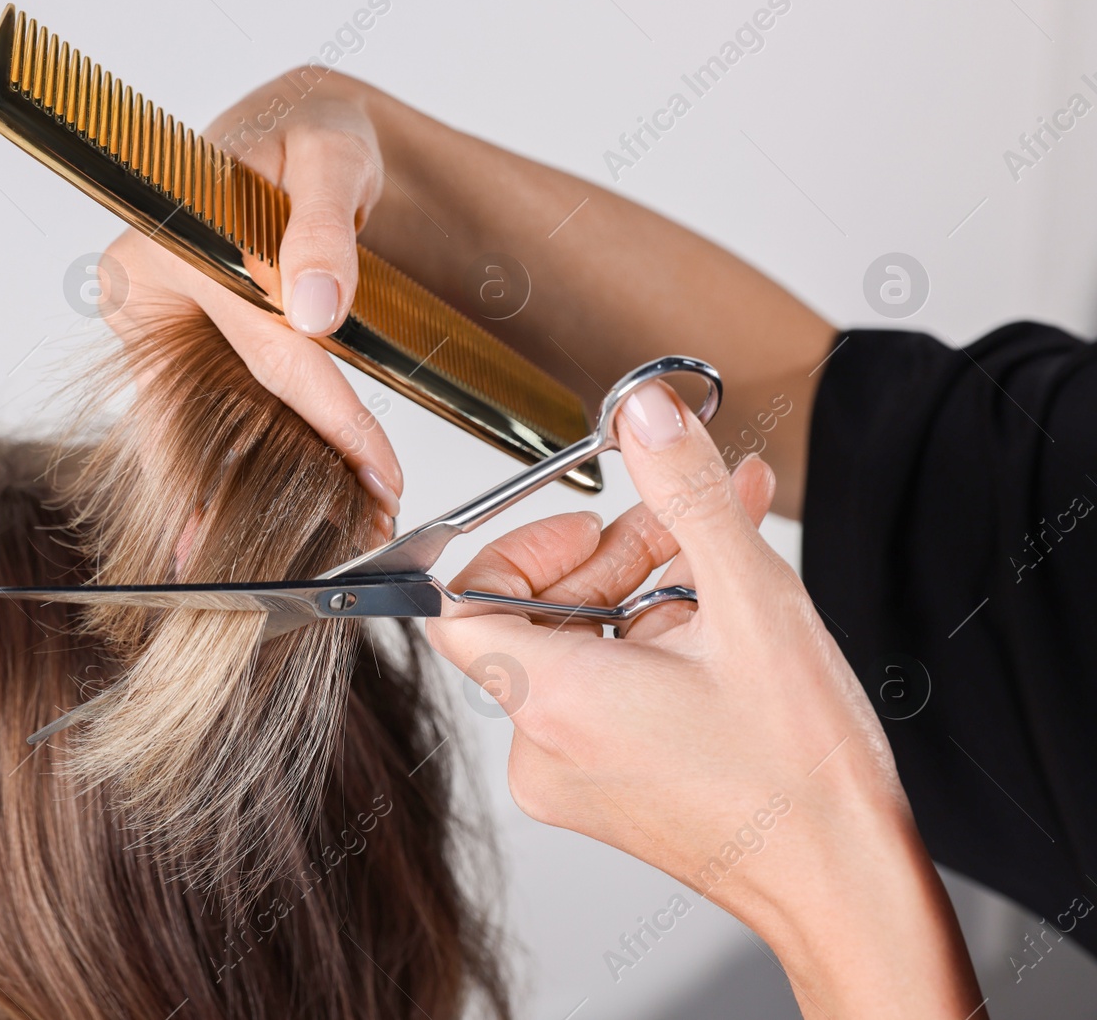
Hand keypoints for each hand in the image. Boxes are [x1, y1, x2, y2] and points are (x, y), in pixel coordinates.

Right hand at [96, 72, 401, 524]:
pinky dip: (249, 463)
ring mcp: (155, 333)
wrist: (296, 135)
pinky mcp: (174, 355)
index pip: (257, 349)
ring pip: (203, 430)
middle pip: (217, 411)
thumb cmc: (309, 137)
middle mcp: (142, 298)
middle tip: (362, 529)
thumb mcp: (329, 157)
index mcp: (158, 249)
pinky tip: (290, 503)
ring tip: (334, 531)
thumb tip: (317, 309)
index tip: (377, 468)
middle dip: (287, 479)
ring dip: (258, 489)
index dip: (325, 414)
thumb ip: (321, 228)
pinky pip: (208, 419)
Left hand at [426, 382, 983, 1017]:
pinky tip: (713, 619)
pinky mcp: (600, 791)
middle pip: (531, 616)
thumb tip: (646, 416)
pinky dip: (645, 646)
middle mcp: (542, 747)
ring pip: (574, 650)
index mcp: (555, 702)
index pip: (458, 603)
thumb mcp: (752, 602)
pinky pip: (597, 694)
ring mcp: (568, 776)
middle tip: (682, 526)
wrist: (845, 887)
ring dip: (641, 593)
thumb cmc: (804, 778)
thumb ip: (685, 494)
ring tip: (719, 565)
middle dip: (611, 557)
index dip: (516, 548)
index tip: (583, 526)